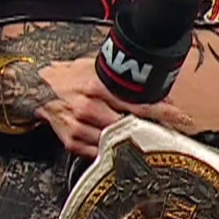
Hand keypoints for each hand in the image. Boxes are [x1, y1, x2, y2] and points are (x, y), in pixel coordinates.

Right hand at [30, 57, 194, 158]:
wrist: (37, 86)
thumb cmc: (71, 75)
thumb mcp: (99, 66)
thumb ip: (124, 77)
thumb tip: (156, 85)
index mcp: (98, 87)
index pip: (138, 102)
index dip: (163, 111)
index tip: (181, 117)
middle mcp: (88, 108)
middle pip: (130, 125)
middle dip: (152, 129)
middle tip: (171, 133)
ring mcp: (79, 127)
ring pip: (116, 141)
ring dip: (135, 142)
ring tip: (150, 141)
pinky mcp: (72, 141)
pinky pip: (98, 152)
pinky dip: (113, 151)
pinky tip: (124, 148)